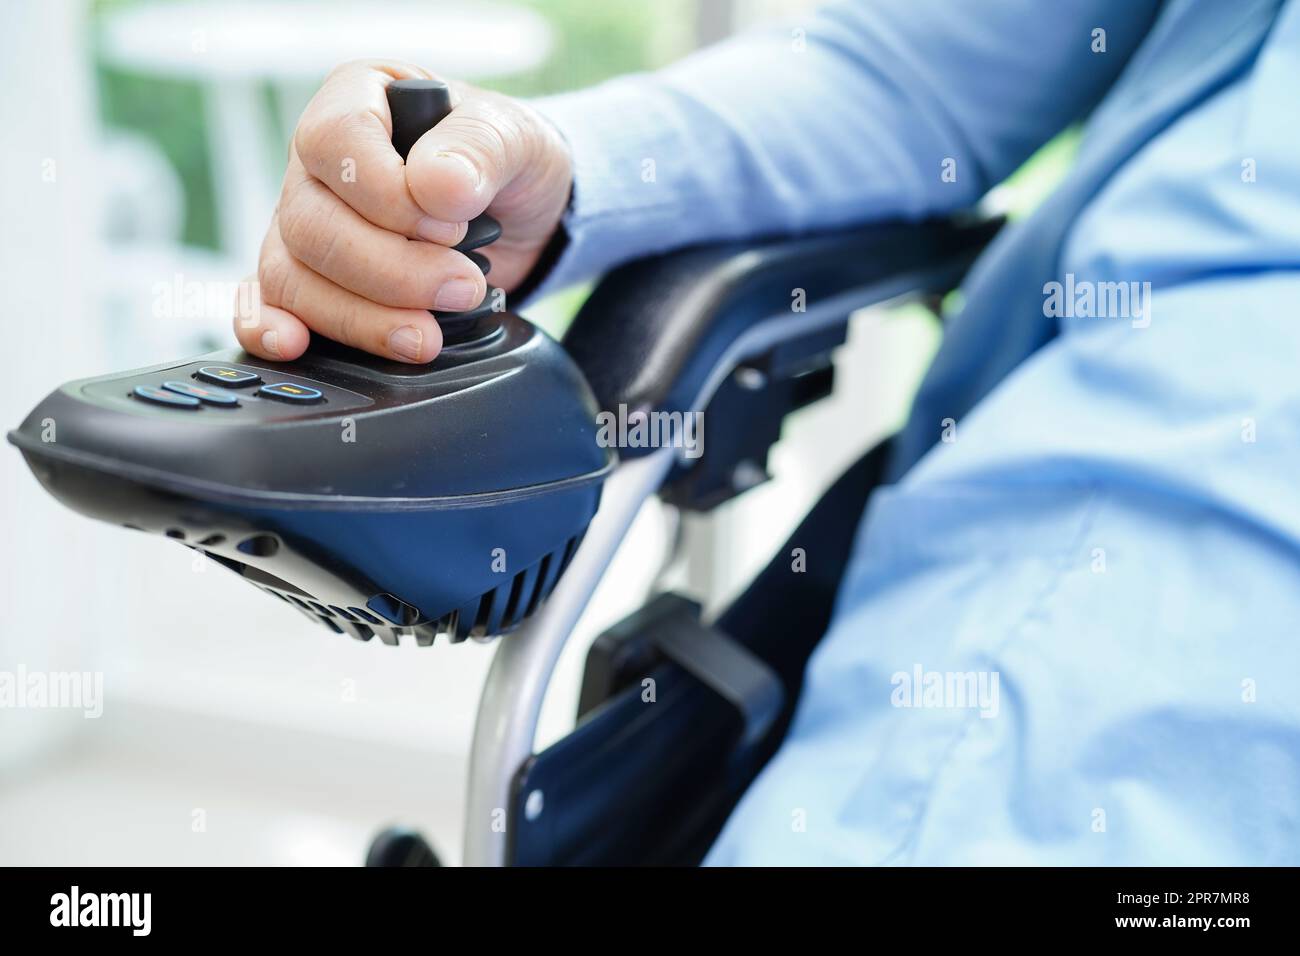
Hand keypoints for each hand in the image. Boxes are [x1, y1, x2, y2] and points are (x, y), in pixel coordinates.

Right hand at [234, 60, 572, 362]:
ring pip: (292, 275)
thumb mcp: (516, 136)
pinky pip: (268, 302)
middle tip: (462, 288)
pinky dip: (272, 326)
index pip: (335, 141)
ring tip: (428, 336)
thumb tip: (436, 186)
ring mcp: (306, 221)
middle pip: (312, 224)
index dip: (387, 195)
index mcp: (358, 98)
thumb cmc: (505, 160)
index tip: (452, 226)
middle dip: (392, 272)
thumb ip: (480, 150)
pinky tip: (294, 345)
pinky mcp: (310, 278)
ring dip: (363, 317)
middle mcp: (318, 162)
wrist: (522, 215)